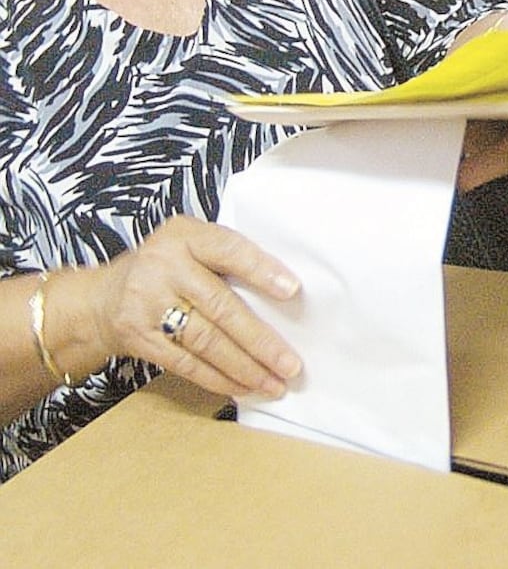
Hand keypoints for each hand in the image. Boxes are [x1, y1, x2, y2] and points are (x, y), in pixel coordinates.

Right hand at [90, 216, 300, 397]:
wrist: (100, 298)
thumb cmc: (166, 269)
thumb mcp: (190, 246)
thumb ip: (227, 260)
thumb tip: (286, 297)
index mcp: (184, 236)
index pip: (228, 249)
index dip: (260, 270)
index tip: (292, 290)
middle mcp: (163, 266)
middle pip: (221, 307)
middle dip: (261, 341)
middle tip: (291, 364)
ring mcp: (147, 302)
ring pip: (206, 340)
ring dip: (245, 367)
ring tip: (274, 383)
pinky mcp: (139, 337)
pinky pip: (186, 363)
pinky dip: (218, 378)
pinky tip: (243, 387)